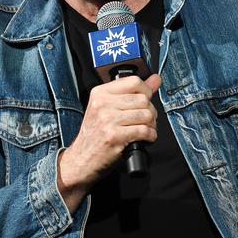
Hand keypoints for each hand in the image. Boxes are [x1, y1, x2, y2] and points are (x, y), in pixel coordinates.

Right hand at [57, 74, 161, 212]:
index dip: (147, 91)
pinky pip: (144, 130)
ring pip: (146, 115)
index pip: (134, 81)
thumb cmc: (96, 134)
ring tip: (145, 130)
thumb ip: (132, 92)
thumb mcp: (108, 108)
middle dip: (151, 112)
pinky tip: (145, 138)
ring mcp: (108, 120)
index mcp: (100, 93)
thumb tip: (155, 79)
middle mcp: (102, 103)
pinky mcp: (114, 136)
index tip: (147, 100)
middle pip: (143, 99)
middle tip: (146, 121)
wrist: (81, 159)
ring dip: (151, 125)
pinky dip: (150, 136)